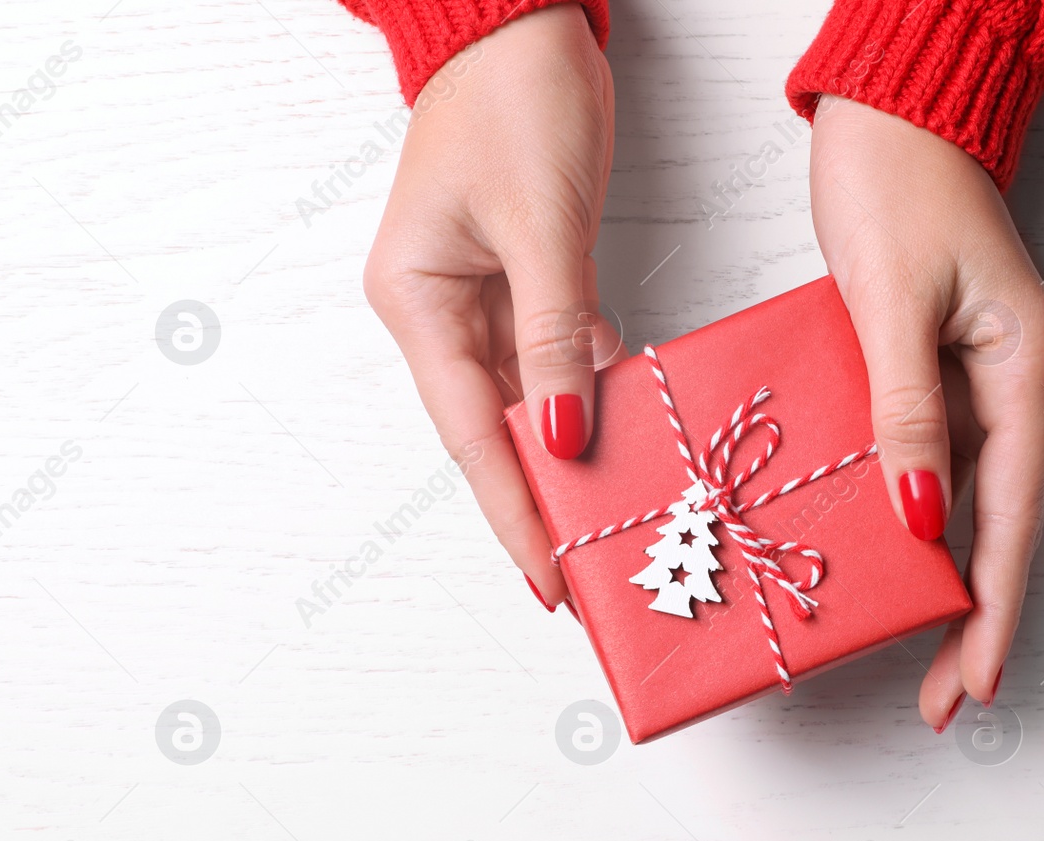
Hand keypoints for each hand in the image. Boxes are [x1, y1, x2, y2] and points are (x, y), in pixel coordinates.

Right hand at [363, 5, 618, 608]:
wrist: (522, 21)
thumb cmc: (514, 100)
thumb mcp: (540, 228)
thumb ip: (552, 341)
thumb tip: (559, 441)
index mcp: (416, 301)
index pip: (470, 434)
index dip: (512, 512)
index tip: (548, 580)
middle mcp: (438, 310)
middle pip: (493, 430)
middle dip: (542, 501)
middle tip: (589, 575)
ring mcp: (479, 298)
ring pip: (527, 402)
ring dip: (570, 457)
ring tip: (612, 522)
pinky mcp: (522, 280)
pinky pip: (554, 358)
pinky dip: (589, 395)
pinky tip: (627, 433)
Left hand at [809, 97, 1043, 730]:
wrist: (890, 113)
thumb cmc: (897, 184)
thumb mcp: (891, 302)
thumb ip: (906, 413)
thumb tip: (921, 517)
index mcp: (1023, 369)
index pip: (1013, 514)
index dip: (996, 608)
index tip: (978, 680)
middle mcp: (1012, 383)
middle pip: (997, 523)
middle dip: (971, 616)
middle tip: (941, 699)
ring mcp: (976, 379)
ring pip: (962, 499)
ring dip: (936, 574)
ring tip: (907, 650)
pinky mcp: (935, 367)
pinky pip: (924, 457)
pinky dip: (904, 511)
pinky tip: (877, 554)